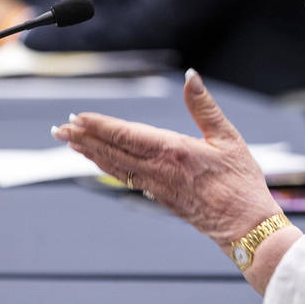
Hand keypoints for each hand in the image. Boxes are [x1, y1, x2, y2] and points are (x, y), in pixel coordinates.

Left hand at [52, 70, 291, 263]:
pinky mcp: (160, 198)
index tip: (77, 117)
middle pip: (111, 152)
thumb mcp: (228, 138)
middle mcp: (158, 170)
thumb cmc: (241, 183)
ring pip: (115, 167)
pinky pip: (126, 179)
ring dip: (91, 153)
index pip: (125, 135)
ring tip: (72, 142)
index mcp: (173, 151)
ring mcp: (156, 187)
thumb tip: (190, 76)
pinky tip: (103, 162)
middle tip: (60, 129)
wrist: (244, 227)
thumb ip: (204, 106)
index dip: (99, 126)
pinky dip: (109, 167)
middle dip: (84, 139)